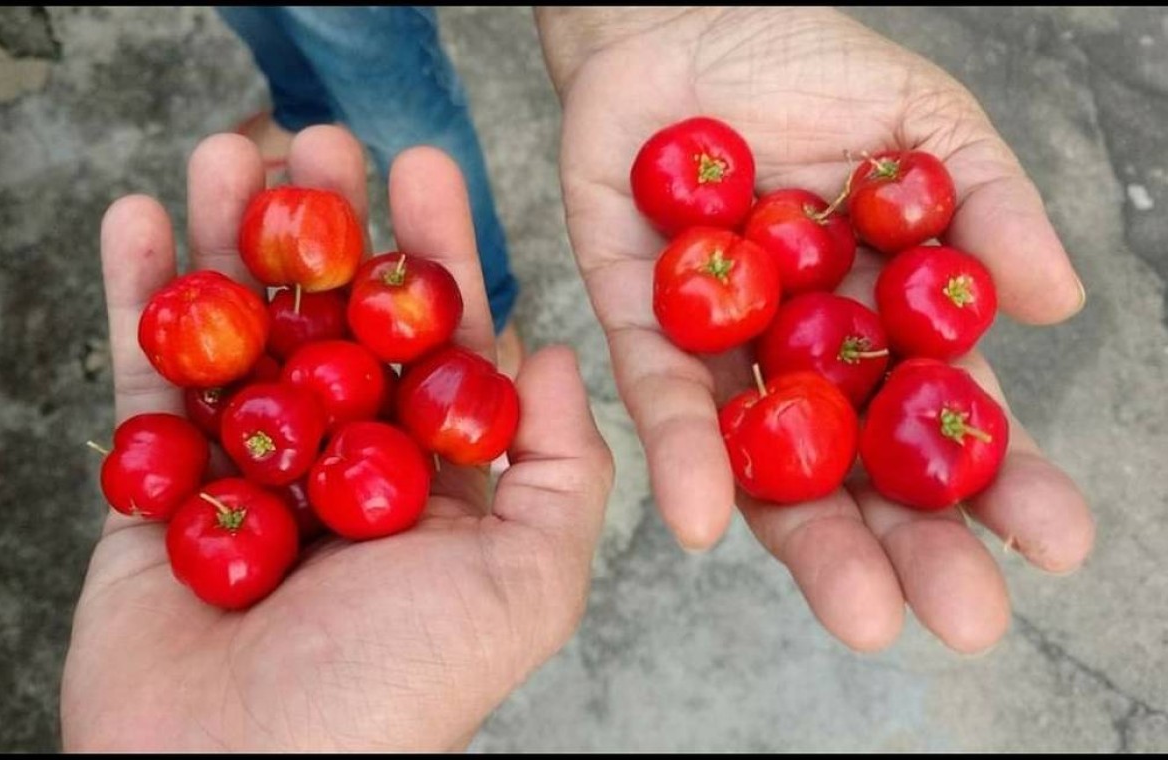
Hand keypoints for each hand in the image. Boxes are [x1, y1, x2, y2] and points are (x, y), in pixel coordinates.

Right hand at [61, 127, 612, 750]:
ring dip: (230, 237)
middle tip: (321, 140)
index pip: (433, 342)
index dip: (430, 253)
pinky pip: (144, 377)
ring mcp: (246, 469)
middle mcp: (340, 465)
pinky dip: (138, 297)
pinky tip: (142, 218)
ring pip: (241, 328)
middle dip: (326, 227)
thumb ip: (567, 470)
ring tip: (232, 148)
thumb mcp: (530, 583)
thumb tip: (553, 355)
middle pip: (330, 318)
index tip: (424, 172)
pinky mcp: (158, 484)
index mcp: (430, 480)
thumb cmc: (397, 692)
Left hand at [536, 7, 1091, 652]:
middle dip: (909, 545)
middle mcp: (803, 352)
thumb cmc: (804, 66)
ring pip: (766, 459)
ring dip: (809, 539)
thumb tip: (1056, 303)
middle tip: (963, 620)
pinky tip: (703, 520)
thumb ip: (985, 208)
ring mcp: (722, 345)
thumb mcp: (922, 126)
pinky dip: (684, 454)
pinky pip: (660, 396)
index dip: (998, 478)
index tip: (1055, 541)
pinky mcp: (636, 320)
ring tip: (861, 611)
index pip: (943, 415)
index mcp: (879, 317)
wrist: (684, 20)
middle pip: (859, 467)